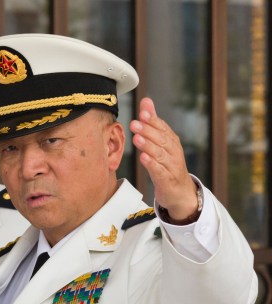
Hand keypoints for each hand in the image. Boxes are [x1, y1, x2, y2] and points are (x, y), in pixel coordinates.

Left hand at [130, 97, 197, 220]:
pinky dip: (152, 164)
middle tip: (135, 124)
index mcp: (171, 141)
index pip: (163, 128)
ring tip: (137, 139)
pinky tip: (143, 158)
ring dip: (148, 146)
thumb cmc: (168, 164)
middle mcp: (173, 152)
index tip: (142, 112)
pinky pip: (160, 171)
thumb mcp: (161, 142)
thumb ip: (153, 122)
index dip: (153, 120)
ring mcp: (171, 166)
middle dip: (148, 131)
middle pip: (161, 139)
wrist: (180, 192)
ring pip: (160, 154)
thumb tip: (146, 101)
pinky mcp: (167, 180)